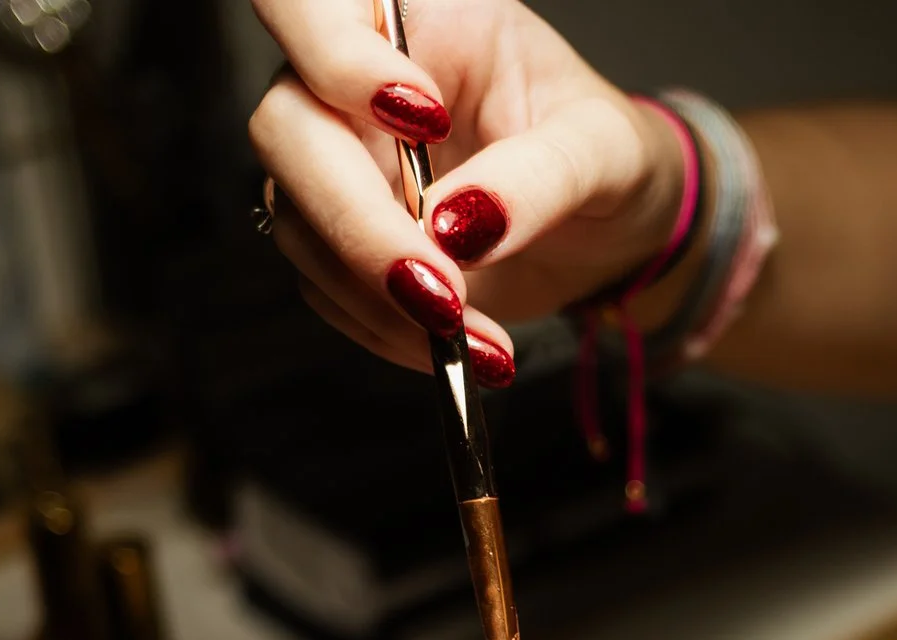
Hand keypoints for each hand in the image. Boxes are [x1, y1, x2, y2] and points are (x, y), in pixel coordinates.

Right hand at [248, 0, 688, 375]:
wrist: (610, 227)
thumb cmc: (605, 155)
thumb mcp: (601, 152)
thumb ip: (537, 177)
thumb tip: (460, 227)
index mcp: (418, 20)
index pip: (310, 5)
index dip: (339, 60)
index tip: (425, 120)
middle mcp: (354, 84)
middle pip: (287, 130)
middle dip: (358, 222)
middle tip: (442, 291)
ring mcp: (340, 164)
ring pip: (298, 222)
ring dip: (377, 295)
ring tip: (471, 336)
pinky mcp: (342, 240)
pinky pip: (327, 288)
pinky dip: (388, 329)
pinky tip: (457, 348)